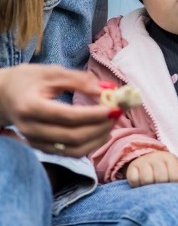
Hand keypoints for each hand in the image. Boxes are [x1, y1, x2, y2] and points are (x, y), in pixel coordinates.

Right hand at [0, 64, 116, 156]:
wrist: (1, 96)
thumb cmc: (28, 80)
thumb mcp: (52, 72)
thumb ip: (80, 80)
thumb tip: (108, 90)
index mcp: (31, 107)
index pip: (67, 116)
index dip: (94, 114)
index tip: (115, 107)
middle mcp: (31, 128)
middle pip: (73, 137)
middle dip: (101, 127)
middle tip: (118, 113)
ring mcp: (35, 142)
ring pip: (74, 150)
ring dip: (98, 138)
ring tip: (112, 122)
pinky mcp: (41, 148)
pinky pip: (70, 153)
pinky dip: (90, 145)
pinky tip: (101, 132)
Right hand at [125, 151, 177, 186]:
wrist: (146, 158)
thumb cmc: (166, 171)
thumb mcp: (176, 172)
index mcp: (171, 159)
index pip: (175, 175)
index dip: (174, 185)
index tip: (171, 188)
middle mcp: (157, 158)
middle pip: (161, 178)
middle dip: (161, 188)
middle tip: (160, 191)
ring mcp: (143, 162)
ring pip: (147, 180)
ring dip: (148, 188)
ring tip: (151, 188)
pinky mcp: (132, 168)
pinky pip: (134, 181)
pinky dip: (137, 186)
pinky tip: (141, 186)